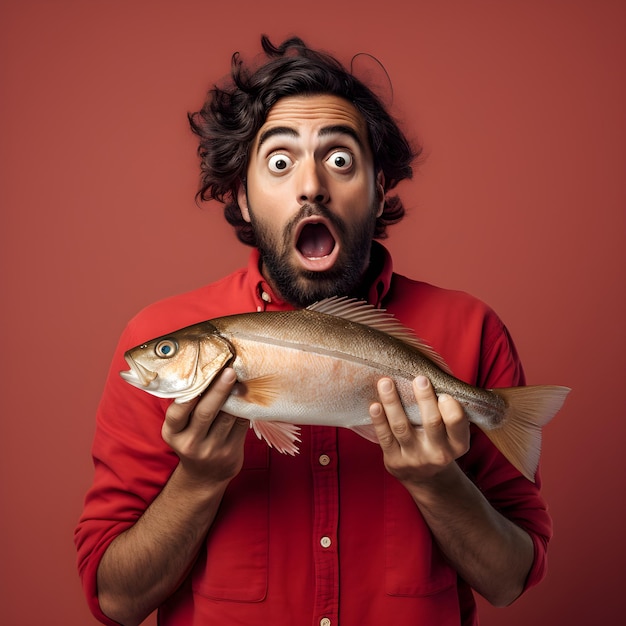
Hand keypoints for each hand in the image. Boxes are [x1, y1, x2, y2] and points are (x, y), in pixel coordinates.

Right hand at [161, 367, 248, 485]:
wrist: (205, 476)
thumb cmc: (192, 440)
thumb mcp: (180, 428)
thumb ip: (187, 406)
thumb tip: (205, 369)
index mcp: (173, 433)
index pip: (178, 412)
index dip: (190, 393)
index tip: (201, 374)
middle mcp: (190, 443)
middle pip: (206, 412)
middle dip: (219, 389)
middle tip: (230, 370)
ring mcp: (212, 450)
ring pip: (227, 417)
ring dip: (236, 395)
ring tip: (242, 377)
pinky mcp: (231, 452)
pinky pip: (241, 424)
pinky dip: (245, 407)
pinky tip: (248, 394)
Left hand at [369, 375, 469, 484]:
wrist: (423, 476)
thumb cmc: (437, 441)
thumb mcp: (452, 433)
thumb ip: (448, 410)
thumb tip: (435, 373)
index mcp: (457, 444)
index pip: (458, 425)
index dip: (452, 409)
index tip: (444, 393)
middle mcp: (438, 454)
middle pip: (431, 423)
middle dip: (425, 399)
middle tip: (419, 378)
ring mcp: (414, 458)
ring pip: (402, 427)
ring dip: (393, 403)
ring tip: (385, 382)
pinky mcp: (394, 460)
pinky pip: (385, 438)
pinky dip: (379, 420)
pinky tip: (375, 405)